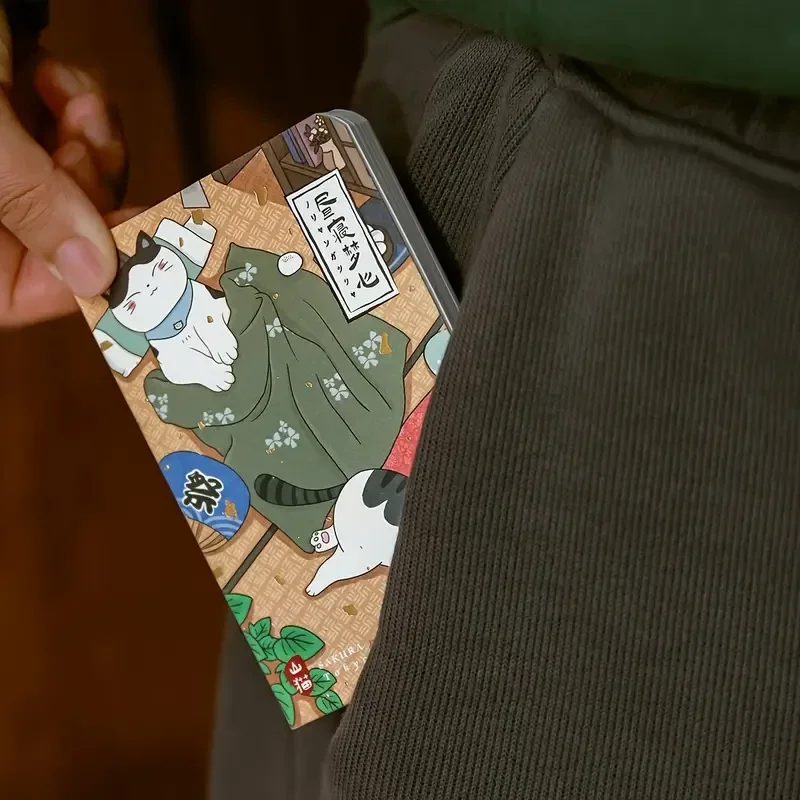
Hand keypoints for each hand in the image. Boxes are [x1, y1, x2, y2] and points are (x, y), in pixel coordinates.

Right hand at [0, 19, 132, 327]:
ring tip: (63, 95)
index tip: (125, 247)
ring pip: (78, 191)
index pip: (15, 296)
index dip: (71, 280)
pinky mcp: (19, 125)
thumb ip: (31, 202)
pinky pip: (74, 141)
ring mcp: (2, 166)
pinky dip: (78, 108)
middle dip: (87, 193)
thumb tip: (94, 276)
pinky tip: (50, 73)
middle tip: (82, 145)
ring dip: (89, 143)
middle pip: (62, 243)